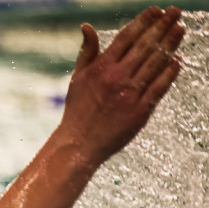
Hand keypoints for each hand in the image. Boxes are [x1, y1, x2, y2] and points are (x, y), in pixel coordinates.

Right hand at [58, 5, 184, 164]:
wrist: (78, 144)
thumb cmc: (78, 110)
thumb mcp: (77, 78)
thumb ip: (87, 52)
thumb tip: (86, 26)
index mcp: (100, 68)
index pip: (126, 37)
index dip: (144, 21)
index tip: (156, 10)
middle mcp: (116, 78)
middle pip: (145, 46)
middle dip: (162, 26)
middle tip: (176, 12)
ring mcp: (129, 94)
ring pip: (155, 63)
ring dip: (170, 44)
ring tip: (180, 29)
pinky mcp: (140, 110)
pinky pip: (159, 87)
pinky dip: (170, 72)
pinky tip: (178, 60)